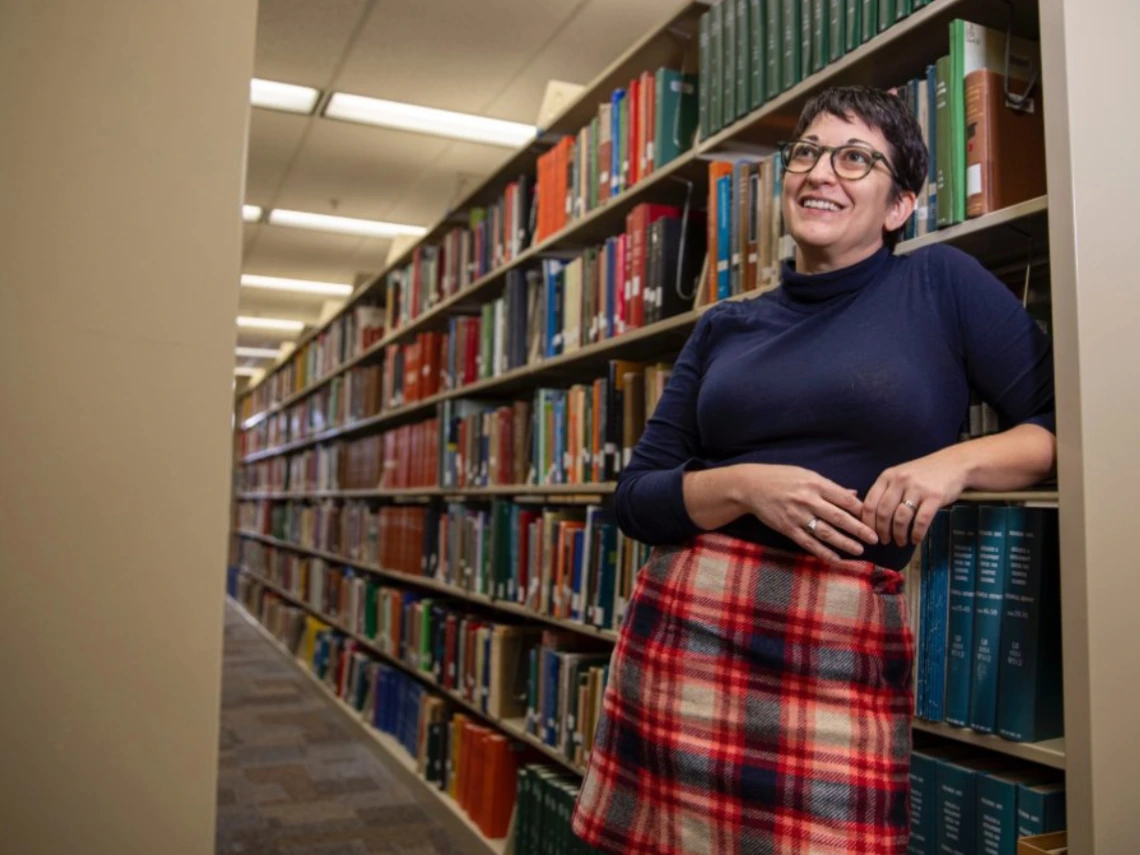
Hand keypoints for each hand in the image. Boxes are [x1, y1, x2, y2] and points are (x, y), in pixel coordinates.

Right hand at [734, 464, 879, 564]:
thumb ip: (830, 487)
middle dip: (859, 529)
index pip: (844, 499)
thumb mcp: (806, 474)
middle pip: (839, 517)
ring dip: (844, 543)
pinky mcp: (787, 528)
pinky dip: (823, 552)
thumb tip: (853, 495)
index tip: (874, 518)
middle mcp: (807, 500)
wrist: (751, 486)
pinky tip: (836, 559)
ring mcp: (797, 516)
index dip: (861, 510)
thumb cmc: (780, 477)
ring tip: (859, 550)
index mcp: (815, 484)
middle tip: (875, 538)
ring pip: (826, 532)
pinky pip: (808, 543)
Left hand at [863, 451, 969, 545]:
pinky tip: (915, 539)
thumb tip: (872, 518)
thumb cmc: (923, 474)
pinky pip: (921, 520)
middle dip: (882, 531)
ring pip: (901, 518)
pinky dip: (916, 534)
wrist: (953, 463)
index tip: (870, 534)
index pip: (869, 503)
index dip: (868, 523)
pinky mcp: (934, 496)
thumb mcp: (899, 476)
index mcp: (887, 477)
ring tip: (900, 542)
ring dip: (898, 535)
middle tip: (884, 542)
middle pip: (883, 513)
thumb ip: (886, 492)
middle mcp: (900, 481)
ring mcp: (917, 488)